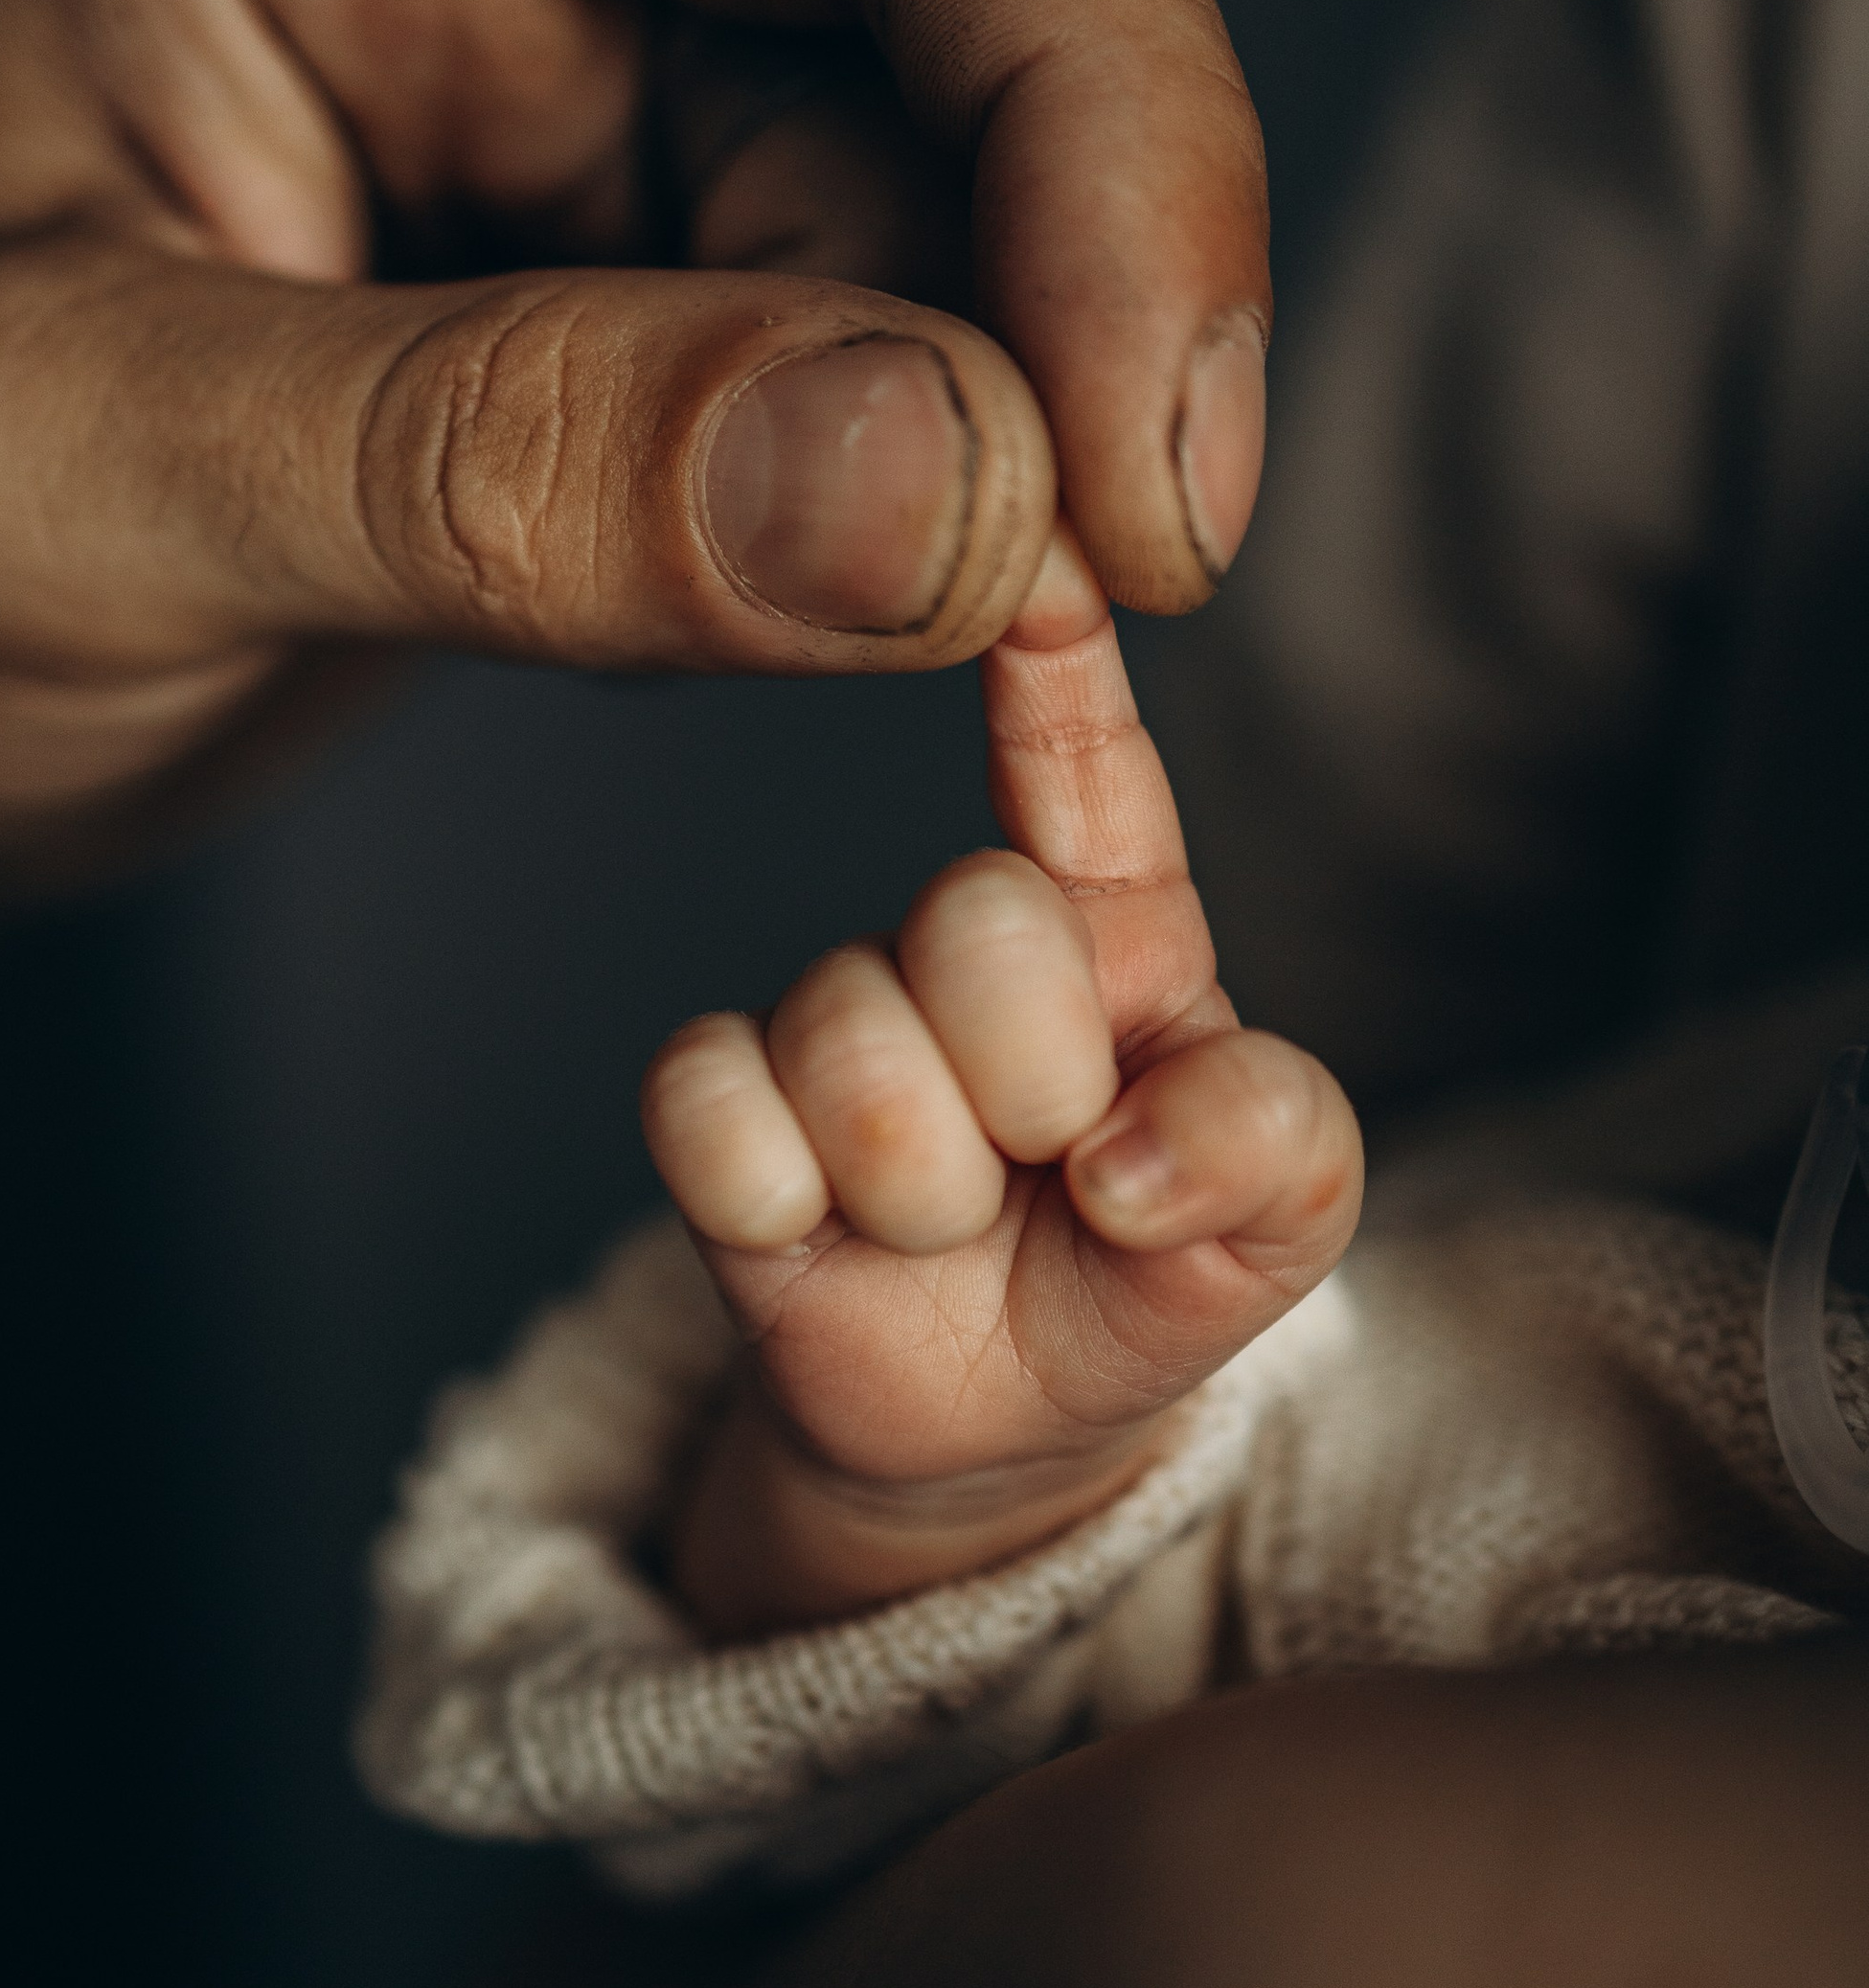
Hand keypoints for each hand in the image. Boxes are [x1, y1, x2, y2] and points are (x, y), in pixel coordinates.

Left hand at [0, 0, 1269, 862]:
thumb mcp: (60, 485)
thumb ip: (490, 468)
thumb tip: (955, 492)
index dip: (1105, 97)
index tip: (1138, 473)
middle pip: (997, 5)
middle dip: (1077, 314)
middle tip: (1073, 617)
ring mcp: (614, 92)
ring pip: (988, 226)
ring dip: (995, 464)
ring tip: (806, 654)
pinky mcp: (670, 286)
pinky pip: (920, 384)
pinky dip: (921, 543)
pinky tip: (750, 636)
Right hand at [644, 534, 1359, 1633]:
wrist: (999, 1427)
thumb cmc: (1151, 1272)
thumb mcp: (1282, 1220)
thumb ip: (1280, 1147)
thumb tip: (1128, 1158)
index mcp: (1117, 918)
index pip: (1089, 759)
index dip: (1062, 656)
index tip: (1044, 561)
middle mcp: (962, 935)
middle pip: (977, 915)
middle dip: (1033, 1075)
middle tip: (1053, 1163)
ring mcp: (829, 1013)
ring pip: (843, 1037)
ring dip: (922, 1182)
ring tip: (953, 1226)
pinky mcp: (718, 1106)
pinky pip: (706, 1103)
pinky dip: (776, 1194)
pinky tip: (818, 1233)